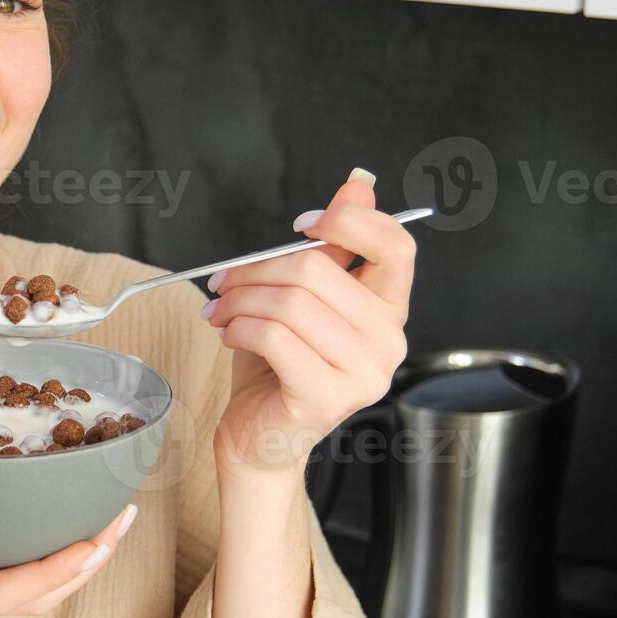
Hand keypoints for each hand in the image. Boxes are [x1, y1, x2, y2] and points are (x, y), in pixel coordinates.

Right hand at [0, 482, 136, 617]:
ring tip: (102, 520)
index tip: (93, 541)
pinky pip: (0, 575)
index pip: (3, 591)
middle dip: (82, 561)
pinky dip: (36, 553)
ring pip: (22, 589)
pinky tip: (42, 521)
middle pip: (31, 594)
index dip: (54, 570)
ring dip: (69, 560)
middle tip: (121, 518)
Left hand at [202, 167, 414, 477]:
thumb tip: (359, 182)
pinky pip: (274, 337)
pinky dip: (239, 327)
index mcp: (390, 310)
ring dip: (240, 299)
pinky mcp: (327, 397)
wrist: (261, 435)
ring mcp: (363, 374)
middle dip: (257, 268)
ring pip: (291, 303)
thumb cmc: (280, 365)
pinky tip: (229, 333)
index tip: (303, 224)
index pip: (396, 247)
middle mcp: (389, 342)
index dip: (349, 221)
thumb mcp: (305, 295)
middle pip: (319, 271)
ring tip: (220, 309)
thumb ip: (334, 244)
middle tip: (224, 279)